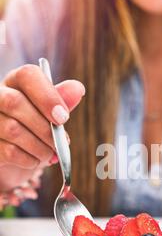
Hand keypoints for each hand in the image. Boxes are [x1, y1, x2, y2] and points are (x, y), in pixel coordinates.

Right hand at [0, 64, 84, 191]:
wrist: (16, 158)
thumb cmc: (35, 130)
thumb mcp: (51, 115)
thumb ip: (62, 101)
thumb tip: (77, 89)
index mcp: (16, 83)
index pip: (28, 75)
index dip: (47, 96)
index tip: (64, 118)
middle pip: (14, 102)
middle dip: (45, 128)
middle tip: (62, 143)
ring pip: (13, 130)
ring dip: (40, 147)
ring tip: (51, 154)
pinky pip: (9, 152)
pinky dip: (30, 159)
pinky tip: (35, 159)